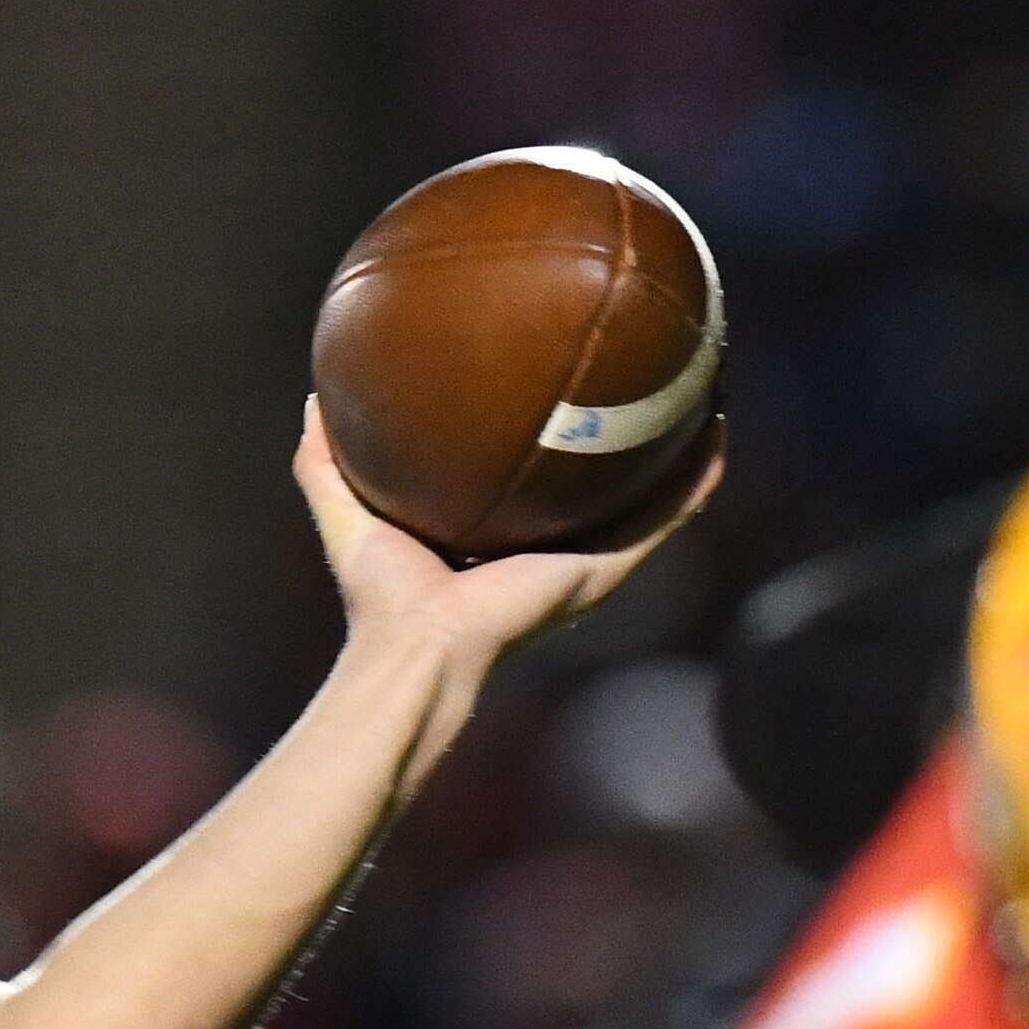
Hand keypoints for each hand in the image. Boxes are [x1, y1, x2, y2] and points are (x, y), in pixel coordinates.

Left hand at [296, 399, 715, 694]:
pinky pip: (662, 521)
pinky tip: (715, 439)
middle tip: (649, 380)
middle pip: (603, 486)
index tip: (569, 384)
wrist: (416, 648)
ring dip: (680, 455)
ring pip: (649, 500)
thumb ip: (324, 459)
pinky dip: (693, 484)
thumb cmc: (380, 596)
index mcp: (502, 535)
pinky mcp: (602, 571)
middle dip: (627, 438)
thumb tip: (314, 397)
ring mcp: (585, 560)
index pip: (538, 480)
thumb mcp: (346, 511)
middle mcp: (552, 547)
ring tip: (705, 399)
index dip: (555, 437)